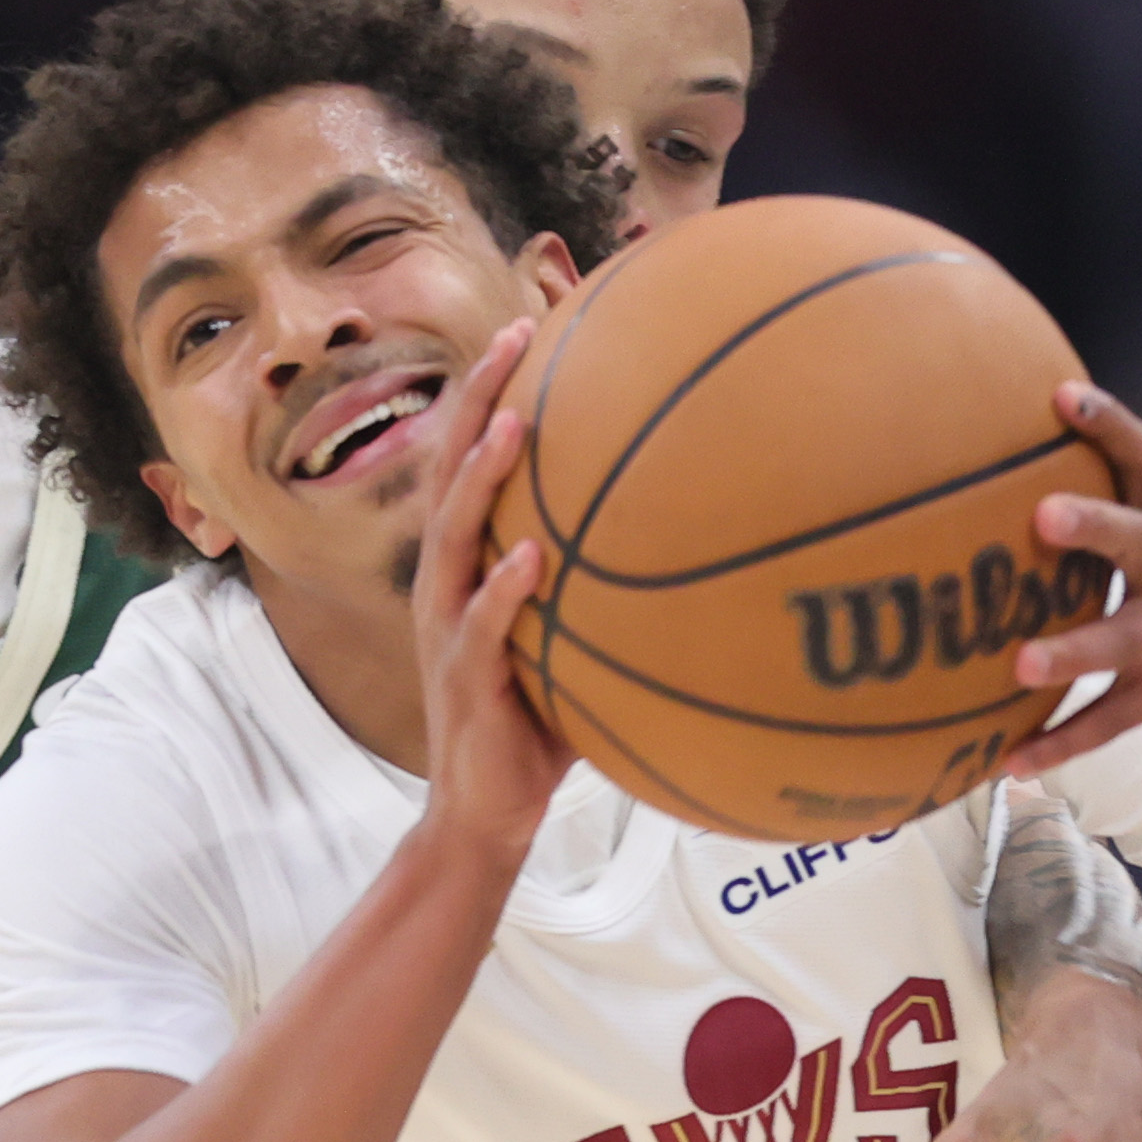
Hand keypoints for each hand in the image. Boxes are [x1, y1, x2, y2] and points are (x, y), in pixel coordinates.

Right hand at [413, 321, 573, 860]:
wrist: (484, 816)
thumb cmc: (535, 730)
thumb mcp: (571, 646)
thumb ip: (605, 594)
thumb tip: (695, 549)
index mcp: (466, 570)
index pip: (470, 464)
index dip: (491, 394)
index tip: (530, 325)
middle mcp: (447, 587)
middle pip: (451, 474)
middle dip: (478, 402)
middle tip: (515, 335)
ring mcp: (449, 632)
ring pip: (452, 539)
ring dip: (480, 480)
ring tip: (509, 428)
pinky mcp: (464, 683)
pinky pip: (482, 629)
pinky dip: (503, 592)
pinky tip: (531, 558)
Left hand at [1004, 383, 1141, 775]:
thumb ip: (1120, 520)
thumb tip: (1021, 486)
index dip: (1106, 424)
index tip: (1061, 397)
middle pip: (1134, 539)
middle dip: (1091, 526)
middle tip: (1043, 514)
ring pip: (1120, 643)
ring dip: (1073, 654)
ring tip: (1022, 665)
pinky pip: (1109, 724)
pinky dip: (1059, 745)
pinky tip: (1013, 761)